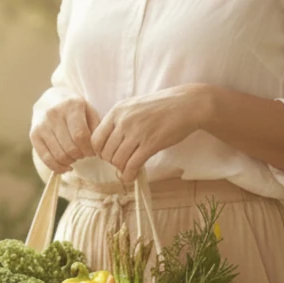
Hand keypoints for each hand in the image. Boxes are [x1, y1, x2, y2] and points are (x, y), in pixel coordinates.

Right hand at [31, 97, 100, 173]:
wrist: (50, 100)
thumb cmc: (76, 110)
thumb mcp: (89, 111)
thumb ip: (96, 127)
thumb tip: (96, 149)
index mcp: (72, 105)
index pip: (81, 135)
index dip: (89, 149)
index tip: (93, 152)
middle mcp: (53, 113)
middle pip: (70, 147)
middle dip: (81, 156)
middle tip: (84, 154)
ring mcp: (42, 125)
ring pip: (59, 155)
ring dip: (70, 161)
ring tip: (75, 157)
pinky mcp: (33, 135)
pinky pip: (46, 159)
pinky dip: (58, 167)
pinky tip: (66, 167)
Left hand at [90, 84, 212, 181]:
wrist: (187, 104)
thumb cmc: (160, 106)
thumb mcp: (133, 106)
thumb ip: (118, 121)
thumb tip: (106, 142)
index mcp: (117, 111)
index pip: (95, 139)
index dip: (100, 151)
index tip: (108, 154)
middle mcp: (124, 121)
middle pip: (106, 152)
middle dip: (111, 161)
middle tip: (120, 162)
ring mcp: (137, 133)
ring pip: (117, 160)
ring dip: (121, 168)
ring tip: (127, 168)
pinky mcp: (151, 144)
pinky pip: (132, 165)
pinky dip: (129, 175)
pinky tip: (131, 177)